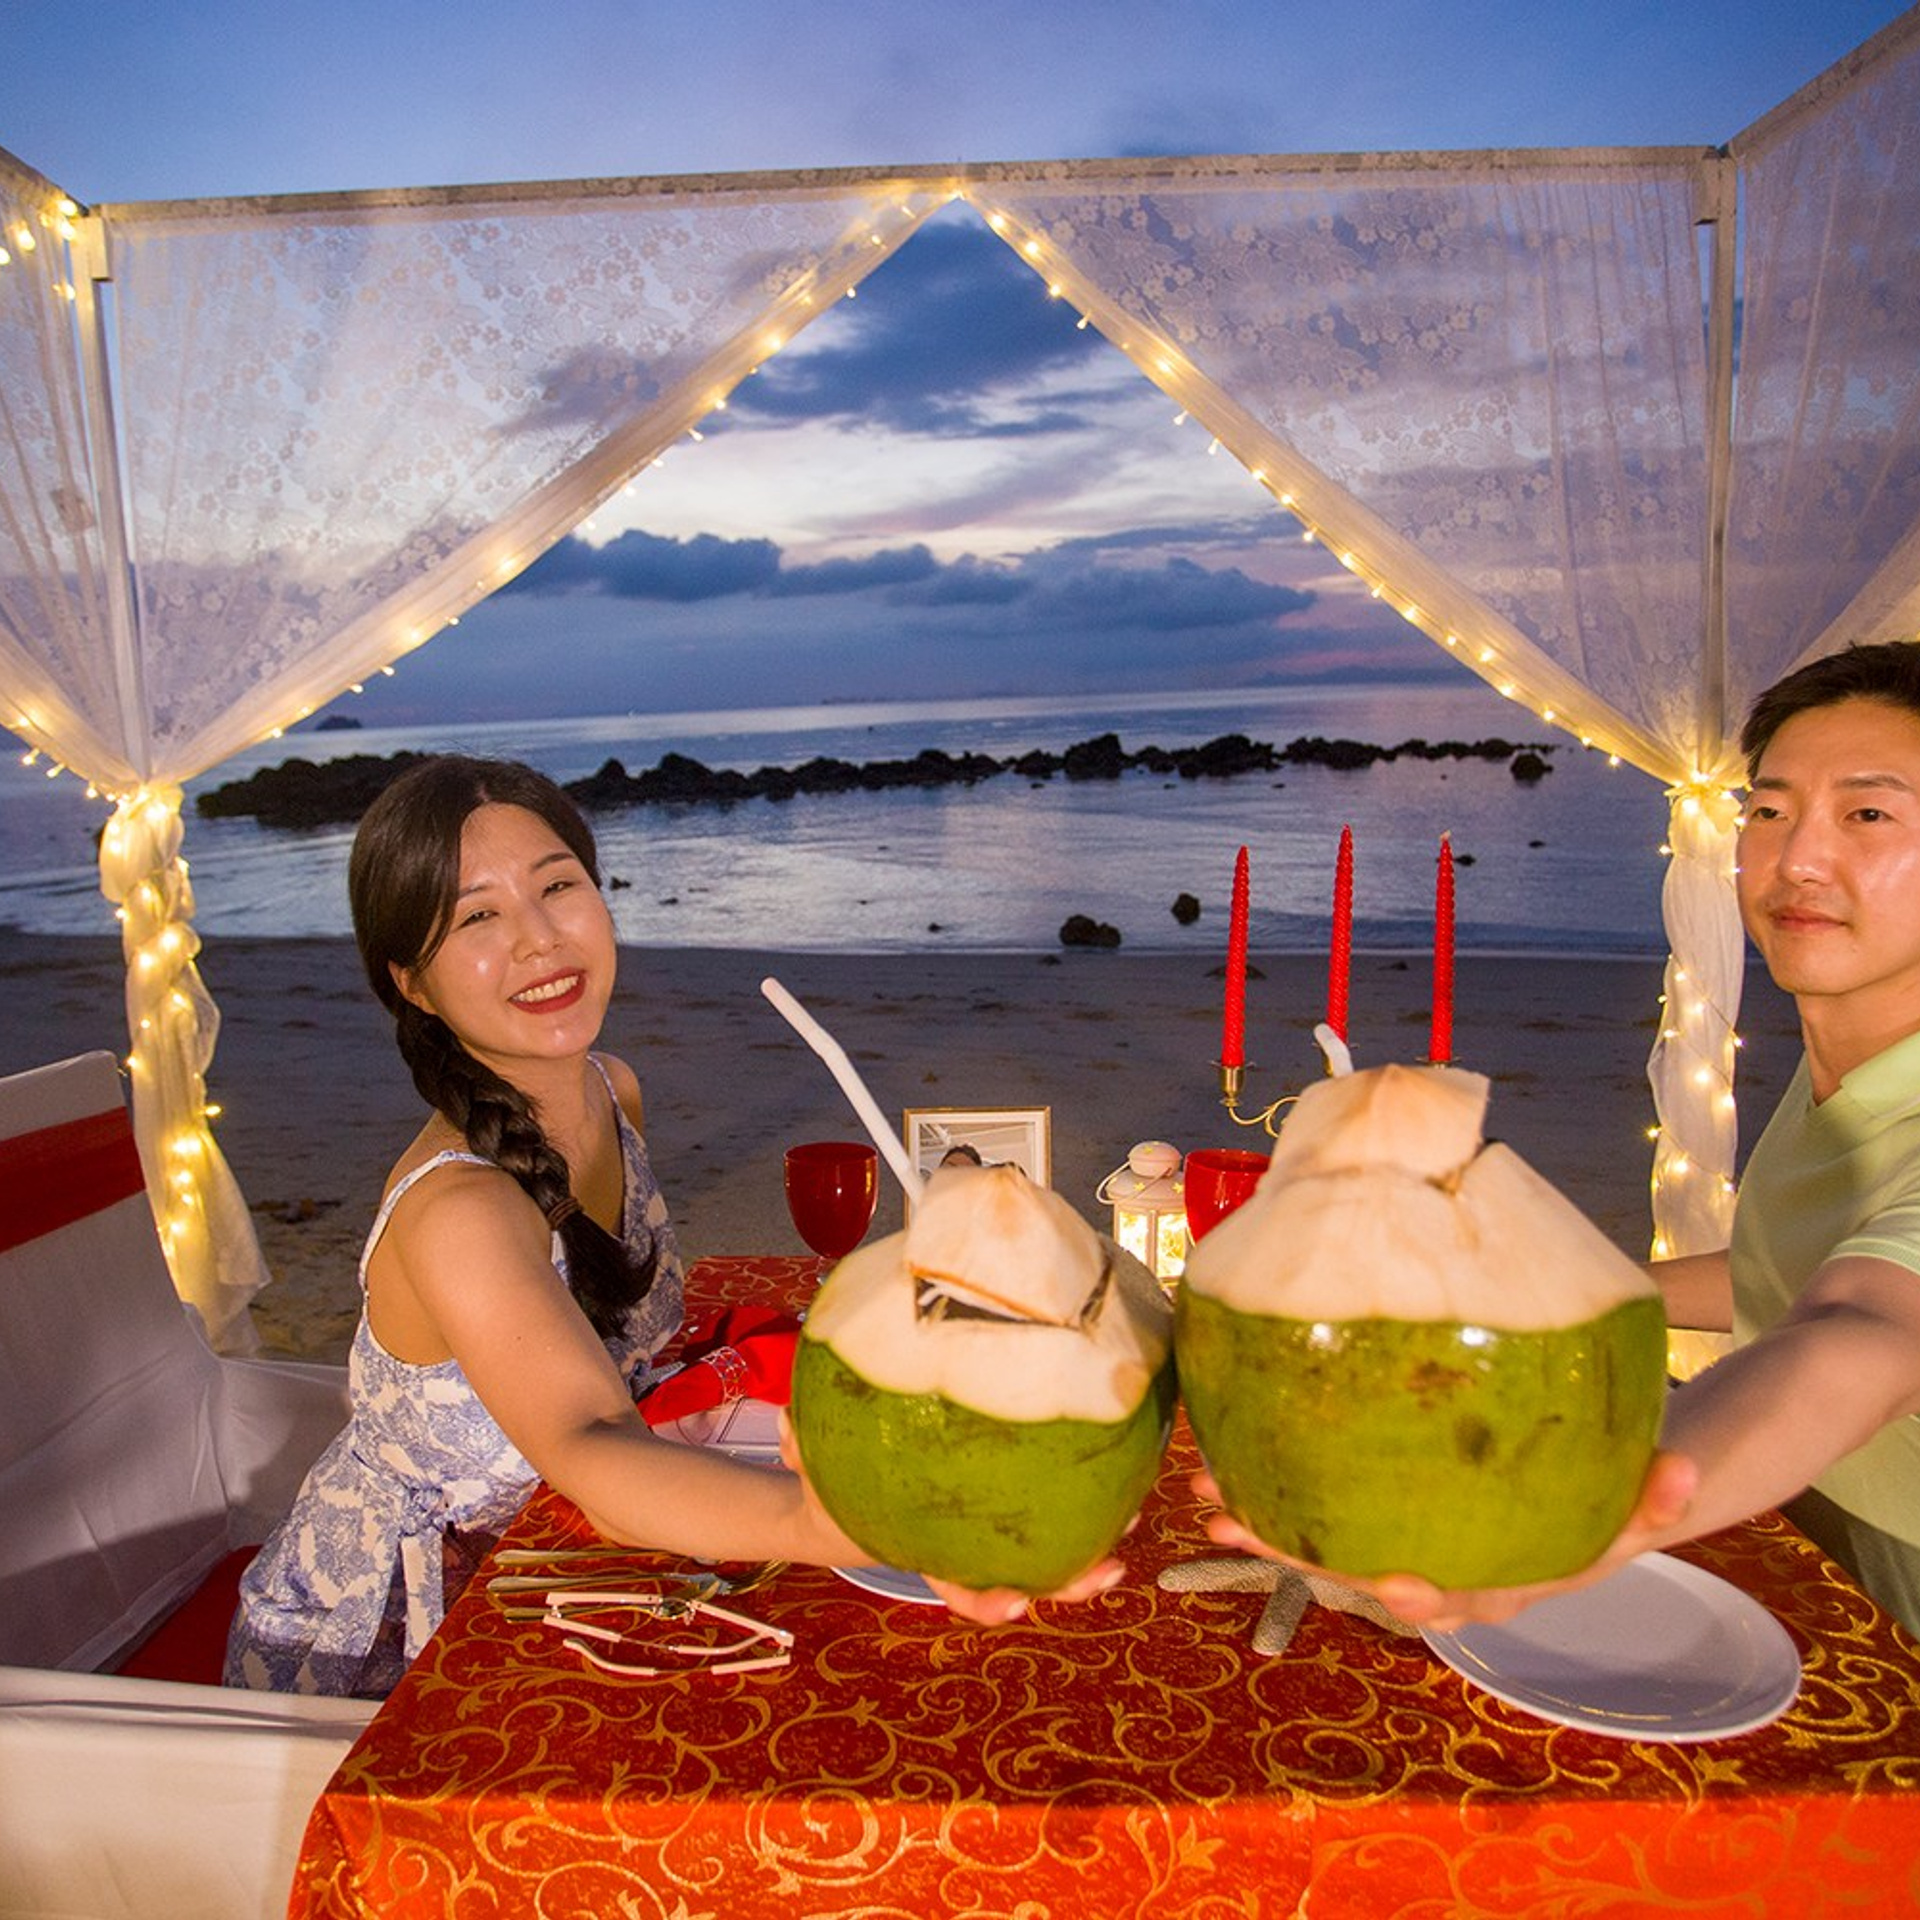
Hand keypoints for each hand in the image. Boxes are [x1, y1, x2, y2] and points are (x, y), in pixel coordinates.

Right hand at [778, 1414, 1130, 1623]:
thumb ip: (804, 1449)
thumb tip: (787, 1424)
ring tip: (1134, 1517)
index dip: (988, 1600)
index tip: (1016, 1603)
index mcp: (931, 1551)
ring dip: (1097, 1540)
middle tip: (1109, 1570)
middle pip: (1029, 1578)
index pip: (962, 1589)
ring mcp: (997, 1531)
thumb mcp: (816, 1471)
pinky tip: (1120, 1460)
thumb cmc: (836, 1482)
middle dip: (1072, 1581)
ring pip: (1054, 1547)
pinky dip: (1087, 1494)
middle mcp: (971, 1549)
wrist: (849, 1493)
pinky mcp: (1017, 1496)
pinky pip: (1055, 1499)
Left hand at [1191, 1451, 1699, 1632]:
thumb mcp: (1639, 1495)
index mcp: (1501, 1584)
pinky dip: (1267, 1488)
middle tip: (1232, 1523)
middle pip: (1358, 1574)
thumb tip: (1686, 1469)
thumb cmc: (1609, 1488)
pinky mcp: (1375, 1507)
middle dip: (1294, 1553)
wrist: (1591, 1483)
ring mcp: (1402, 1541)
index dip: (1420, 1593)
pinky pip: (1314, 1505)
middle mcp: (1442, 1573)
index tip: (1388, 1582)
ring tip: (1204, 1498)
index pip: (1458, 1599)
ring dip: (1260, 1523)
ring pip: (1322, 1542)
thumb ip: (1656, 1494)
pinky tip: (1218, 1461)